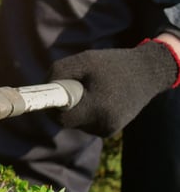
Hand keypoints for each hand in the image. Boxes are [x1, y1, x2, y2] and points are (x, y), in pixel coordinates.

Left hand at [49, 37, 179, 136]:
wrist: (148, 73)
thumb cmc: (113, 64)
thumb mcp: (85, 60)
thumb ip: (59, 72)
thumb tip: (43, 88)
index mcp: (98, 108)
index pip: (61, 118)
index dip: (53, 107)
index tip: (50, 97)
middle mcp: (103, 125)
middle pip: (68, 122)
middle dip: (66, 107)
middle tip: (74, 88)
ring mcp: (108, 130)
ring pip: (77, 123)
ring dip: (77, 109)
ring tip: (93, 90)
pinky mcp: (110, 131)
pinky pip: (87, 123)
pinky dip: (87, 112)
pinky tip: (100, 99)